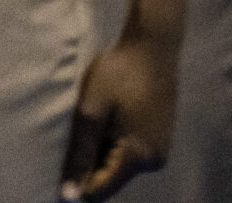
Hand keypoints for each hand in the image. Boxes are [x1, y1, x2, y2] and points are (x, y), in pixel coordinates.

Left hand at [60, 30, 178, 200]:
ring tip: (101, 121)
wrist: (153, 44)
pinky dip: (116, 144)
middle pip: (109, 181)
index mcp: (139, 155)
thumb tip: (69, 196)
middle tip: (88, 129)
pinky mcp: (162, 138)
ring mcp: (161, 148)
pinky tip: (115, 117)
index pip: (98, 192)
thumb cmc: (118, 74)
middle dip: (91, 164)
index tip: (70, 152)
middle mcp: (155, 159)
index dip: (76, 180)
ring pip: (118, 168)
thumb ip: (79, 157)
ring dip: (103, 152)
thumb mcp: (90, 113)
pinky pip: (130, 156)